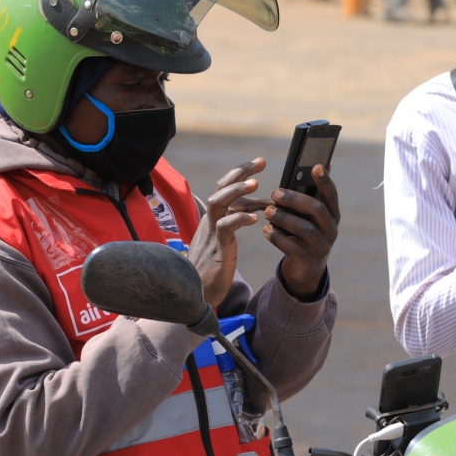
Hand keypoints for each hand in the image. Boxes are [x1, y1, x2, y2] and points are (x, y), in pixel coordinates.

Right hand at [188, 158, 267, 307]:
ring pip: (219, 202)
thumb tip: (257, 208)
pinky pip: (225, 227)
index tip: (259, 163)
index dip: (240, 174)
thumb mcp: (225, 238)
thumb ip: (236, 221)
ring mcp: (211, 233)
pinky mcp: (216, 248)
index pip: (225, 188)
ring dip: (237, 191)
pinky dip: (239, 219)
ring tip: (255, 183)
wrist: (195, 294)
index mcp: (213, 217)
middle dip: (240, 172)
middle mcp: (210, 220)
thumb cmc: (212, 267)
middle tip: (260, 162)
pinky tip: (256, 218)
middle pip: (221, 188)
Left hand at [263, 165, 339, 299]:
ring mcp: (322, 246)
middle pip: (317, 210)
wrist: (306, 267)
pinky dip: (278, 238)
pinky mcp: (309, 260)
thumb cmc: (305, 232)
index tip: (316, 166)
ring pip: (305, 229)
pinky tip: (266, 230)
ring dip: (284, 218)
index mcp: (332, 214)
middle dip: (295, 199)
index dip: (325, 181)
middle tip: (274, 193)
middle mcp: (331, 229)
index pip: (331, 194)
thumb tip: (318, 164)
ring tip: (268, 211)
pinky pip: (293, 248)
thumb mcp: (310, 216)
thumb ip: (311, 195)